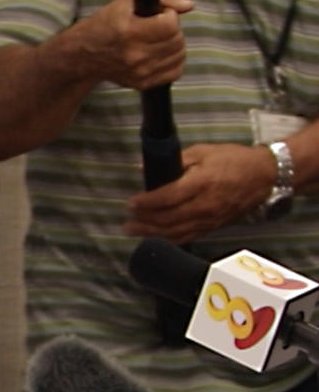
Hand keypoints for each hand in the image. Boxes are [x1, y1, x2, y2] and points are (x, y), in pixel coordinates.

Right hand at [74, 0, 192, 89]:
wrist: (84, 55)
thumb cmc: (106, 24)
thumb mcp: (128, 1)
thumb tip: (189, 6)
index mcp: (129, 33)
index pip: (170, 24)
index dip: (168, 15)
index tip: (158, 14)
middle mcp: (134, 56)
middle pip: (177, 40)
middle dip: (172, 29)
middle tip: (157, 27)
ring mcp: (139, 73)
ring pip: (179, 55)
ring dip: (174, 44)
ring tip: (158, 40)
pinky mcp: (142, 84)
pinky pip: (175, 72)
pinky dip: (174, 61)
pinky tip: (161, 54)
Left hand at [125, 143, 275, 242]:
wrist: (265, 175)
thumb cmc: (234, 160)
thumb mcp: (203, 152)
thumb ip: (174, 161)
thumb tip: (144, 167)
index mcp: (201, 183)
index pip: (167, 197)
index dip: (146, 202)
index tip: (130, 203)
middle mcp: (205, 205)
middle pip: (168, 219)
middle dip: (144, 221)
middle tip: (126, 221)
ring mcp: (210, 219)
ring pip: (175, 232)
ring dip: (152, 233)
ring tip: (133, 231)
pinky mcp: (214, 227)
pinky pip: (188, 237)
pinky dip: (169, 239)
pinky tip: (155, 237)